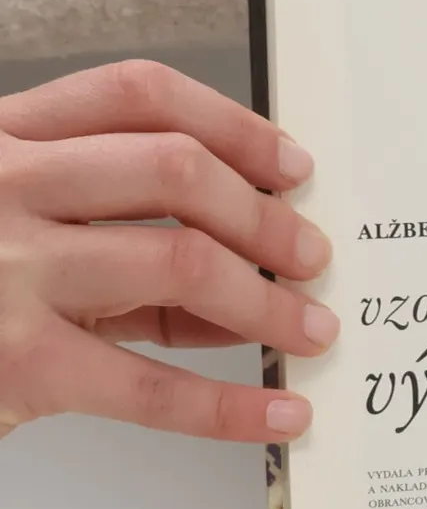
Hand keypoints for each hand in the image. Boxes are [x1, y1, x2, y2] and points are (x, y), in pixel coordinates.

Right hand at [0, 60, 333, 443]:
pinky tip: (279, 414)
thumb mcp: (13, 227)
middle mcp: (1, 187)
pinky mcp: (15, 361)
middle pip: (175, 168)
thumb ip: (111, 230)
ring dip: (268, 301)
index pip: (135, 95)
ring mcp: (6, 271)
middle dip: (266, 216)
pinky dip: (231, 407)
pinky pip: (151, 385)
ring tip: (311, 328)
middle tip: (313, 256)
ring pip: (182, 261)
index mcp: (0, 140)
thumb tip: (250, 264)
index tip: (292, 166)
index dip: (233, 125)